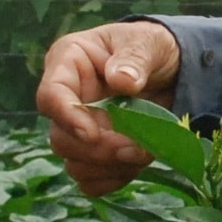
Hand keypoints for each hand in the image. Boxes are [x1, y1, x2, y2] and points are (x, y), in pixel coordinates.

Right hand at [38, 21, 181, 196]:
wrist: (170, 69)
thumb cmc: (150, 46)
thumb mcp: (147, 42)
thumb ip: (134, 57)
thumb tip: (122, 80)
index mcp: (68, 62)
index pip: (51, 96)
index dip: (68, 118)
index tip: (93, 134)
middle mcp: (67, 98)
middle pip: (61, 138)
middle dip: (99, 151)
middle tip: (136, 149)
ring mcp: (78, 128)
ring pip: (74, 163)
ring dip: (109, 167)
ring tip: (145, 153)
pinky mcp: (93, 151)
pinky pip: (90, 179)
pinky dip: (113, 179)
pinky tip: (135, 165)